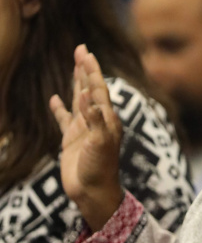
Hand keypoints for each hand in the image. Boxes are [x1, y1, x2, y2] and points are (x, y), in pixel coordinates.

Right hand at [50, 44, 123, 230]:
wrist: (94, 193)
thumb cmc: (101, 169)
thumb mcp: (101, 143)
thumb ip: (95, 120)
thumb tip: (88, 96)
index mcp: (106, 118)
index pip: (98, 88)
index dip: (92, 70)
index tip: (86, 53)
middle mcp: (96, 120)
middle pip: (90, 88)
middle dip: (85, 69)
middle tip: (81, 49)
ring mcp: (83, 129)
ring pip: (79, 100)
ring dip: (77, 83)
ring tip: (75, 65)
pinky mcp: (71, 141)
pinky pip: (64, 120)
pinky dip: (60, 109)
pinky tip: (55, 99)